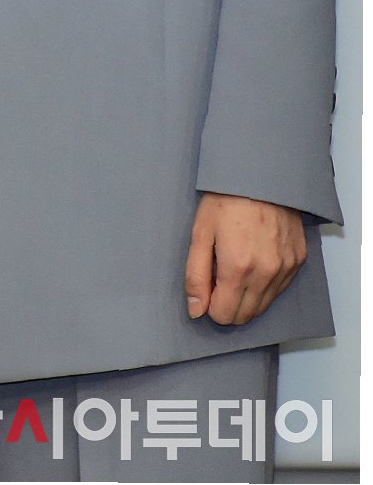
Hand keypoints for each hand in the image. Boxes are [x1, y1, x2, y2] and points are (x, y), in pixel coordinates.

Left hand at [184, 192, 306, 325]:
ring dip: (247, 298)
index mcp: (237, 268)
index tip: (207, 289)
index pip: (224, 315)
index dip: (211, 306)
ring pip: (263, 306)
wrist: (261, 176)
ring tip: (235, 269)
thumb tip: (196, 311)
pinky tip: (254, 264)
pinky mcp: (297, 262)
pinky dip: (265, 286)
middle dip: (228, 305)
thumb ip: (195, 276)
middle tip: (218, 279)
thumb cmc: (225, 200)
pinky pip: (279, 289)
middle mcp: (265, 274)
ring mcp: (285, 269)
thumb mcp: (200, 233)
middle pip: (245, 315)